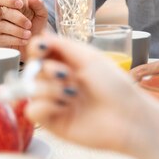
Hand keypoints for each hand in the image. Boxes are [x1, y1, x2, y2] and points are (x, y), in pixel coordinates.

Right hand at [0, 0, 47, 51]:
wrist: (36, 43)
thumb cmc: (37, 25)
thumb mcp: (41, 14)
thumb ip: (38, 5)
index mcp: (12, 4)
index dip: (10, 0)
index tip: (21, 5)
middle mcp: (3, 13)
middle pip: (2, 11)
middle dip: (17, 18)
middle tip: (29, 24)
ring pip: (2, 25)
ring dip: (17, 30)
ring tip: (29, 34)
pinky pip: (3, 38)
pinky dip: (16, 40)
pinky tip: (25, 40)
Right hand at [25, 33, 154, 151]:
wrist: (127, 117)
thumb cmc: (114, 86)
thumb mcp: (89, 57)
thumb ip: (62, 45)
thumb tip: (40, 36)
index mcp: (68, 62)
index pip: (40, 51)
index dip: (37, 48)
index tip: (42, 48)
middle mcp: (59, 81)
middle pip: (33, 68)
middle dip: (48, 69)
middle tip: (66, 74)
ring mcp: (54, 101)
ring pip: (31, 88)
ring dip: (50, 88)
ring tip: (73, 94)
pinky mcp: (52, 122)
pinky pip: (33, 110)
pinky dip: (46, 105)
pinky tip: (65, 107)